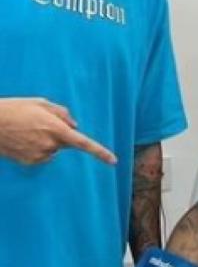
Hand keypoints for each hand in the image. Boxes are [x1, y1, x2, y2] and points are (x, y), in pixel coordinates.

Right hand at [0, 97, 115, 164]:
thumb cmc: (16, 109)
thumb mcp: (41, 103)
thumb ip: (62, 113)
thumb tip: (74, 125)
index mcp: (55, 128)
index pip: (83, 143)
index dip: (99, 152)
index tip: (113, 161)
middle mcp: (50, 144)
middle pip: (65, 142)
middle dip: (59, 133)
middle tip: (39, 122)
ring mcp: (40, 155)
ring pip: (53, 149)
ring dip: (47, 141)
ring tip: (28, 130)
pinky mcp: (31, 162)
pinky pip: (42, 156)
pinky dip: (37, 148)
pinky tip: (23, 140)